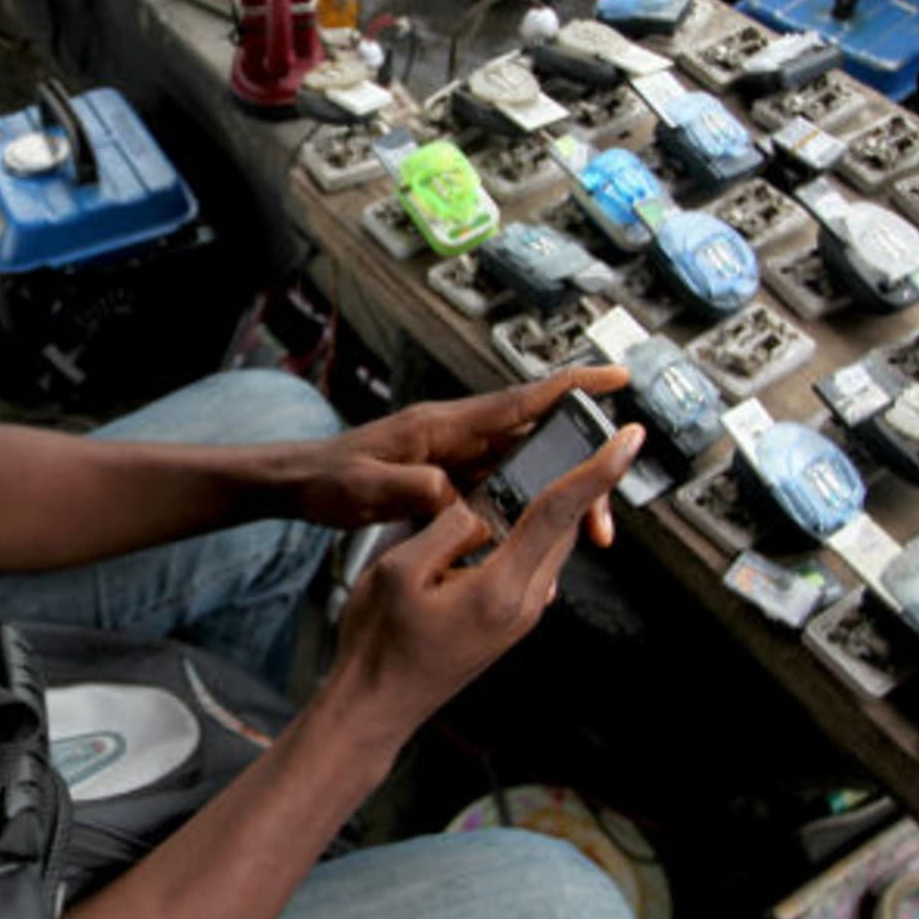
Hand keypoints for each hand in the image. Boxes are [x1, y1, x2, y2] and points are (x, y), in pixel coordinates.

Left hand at [293, 366, 630, 537]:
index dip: (571, 388)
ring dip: (559, 496)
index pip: (518, 402)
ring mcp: (456, 457)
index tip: (616, 378)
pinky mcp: (450, 479)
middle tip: (606, 515)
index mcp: (444, 426)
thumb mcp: (365, 487)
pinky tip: (543, 540)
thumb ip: (408, 488)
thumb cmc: (328, 479)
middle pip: (536, 442)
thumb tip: (452, 494)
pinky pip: (502, 490)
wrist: (302, 484)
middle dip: (580, 469)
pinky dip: (527, 511)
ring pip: (525, 470)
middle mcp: (458, 435)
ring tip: (590, 534)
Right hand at [325, 421, 645, 747]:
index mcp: (500, 588)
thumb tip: (477, 513)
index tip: (627, 439)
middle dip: (576, 477)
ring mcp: (521, 615)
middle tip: (573, 435)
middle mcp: (524, 604)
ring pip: (549, 543)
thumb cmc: (381, 646)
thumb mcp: (399, 571)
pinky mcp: (510, 620)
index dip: (598, 470)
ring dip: (547, 506)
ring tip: (524, 473)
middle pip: (565, 525)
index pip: (560, 514)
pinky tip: (493, 521)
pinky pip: (530, 561)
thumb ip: (447, 529)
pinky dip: (525, 531)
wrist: (376, 704)